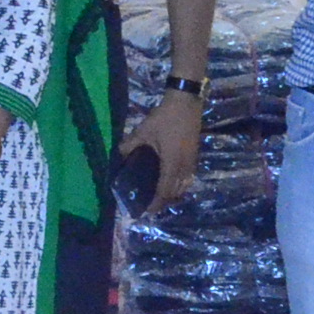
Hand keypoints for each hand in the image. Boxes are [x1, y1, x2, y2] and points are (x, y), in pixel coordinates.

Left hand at [120, 92, 205, 210]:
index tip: (146, 210)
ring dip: (173, 193)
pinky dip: (180, 184)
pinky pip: (188, 177)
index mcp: (172, 163)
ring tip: (160, 195)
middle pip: (176, 192)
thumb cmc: (165, 117)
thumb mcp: (144, 130)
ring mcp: (192, 161)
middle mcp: (184, 167)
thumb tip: (118, 154)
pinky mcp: (195, 155)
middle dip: (164, 202)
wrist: (187, 102)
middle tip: (150, 204)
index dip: (156, 203)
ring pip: (185, 186)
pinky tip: (170, 179)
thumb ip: (130, 144)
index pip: (164, 191)